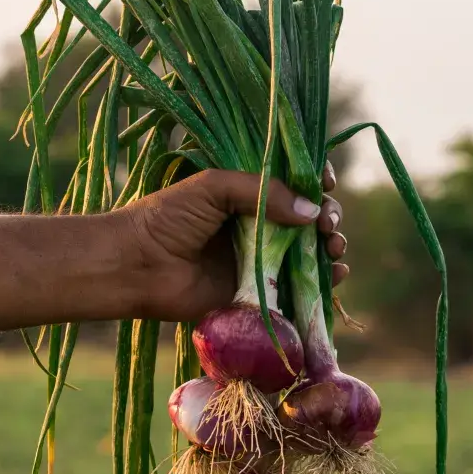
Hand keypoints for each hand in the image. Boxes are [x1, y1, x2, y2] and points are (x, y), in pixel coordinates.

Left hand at [121, 162, 348, 321]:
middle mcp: (257, 225)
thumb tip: (312, 210)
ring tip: (333, 245)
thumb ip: (263, 191)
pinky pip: (298, 288)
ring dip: (331, 246)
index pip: (292, 182)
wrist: (138, 266)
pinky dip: (323, 281)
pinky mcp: (257, 293)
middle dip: (327, 216)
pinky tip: (334, 273)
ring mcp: (259, 260)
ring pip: (309, 252)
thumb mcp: (214, 187)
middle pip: (308, 217)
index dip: (315, 180)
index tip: (326, 181)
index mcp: (246, 194)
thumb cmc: (167, 219)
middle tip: (326, 223)